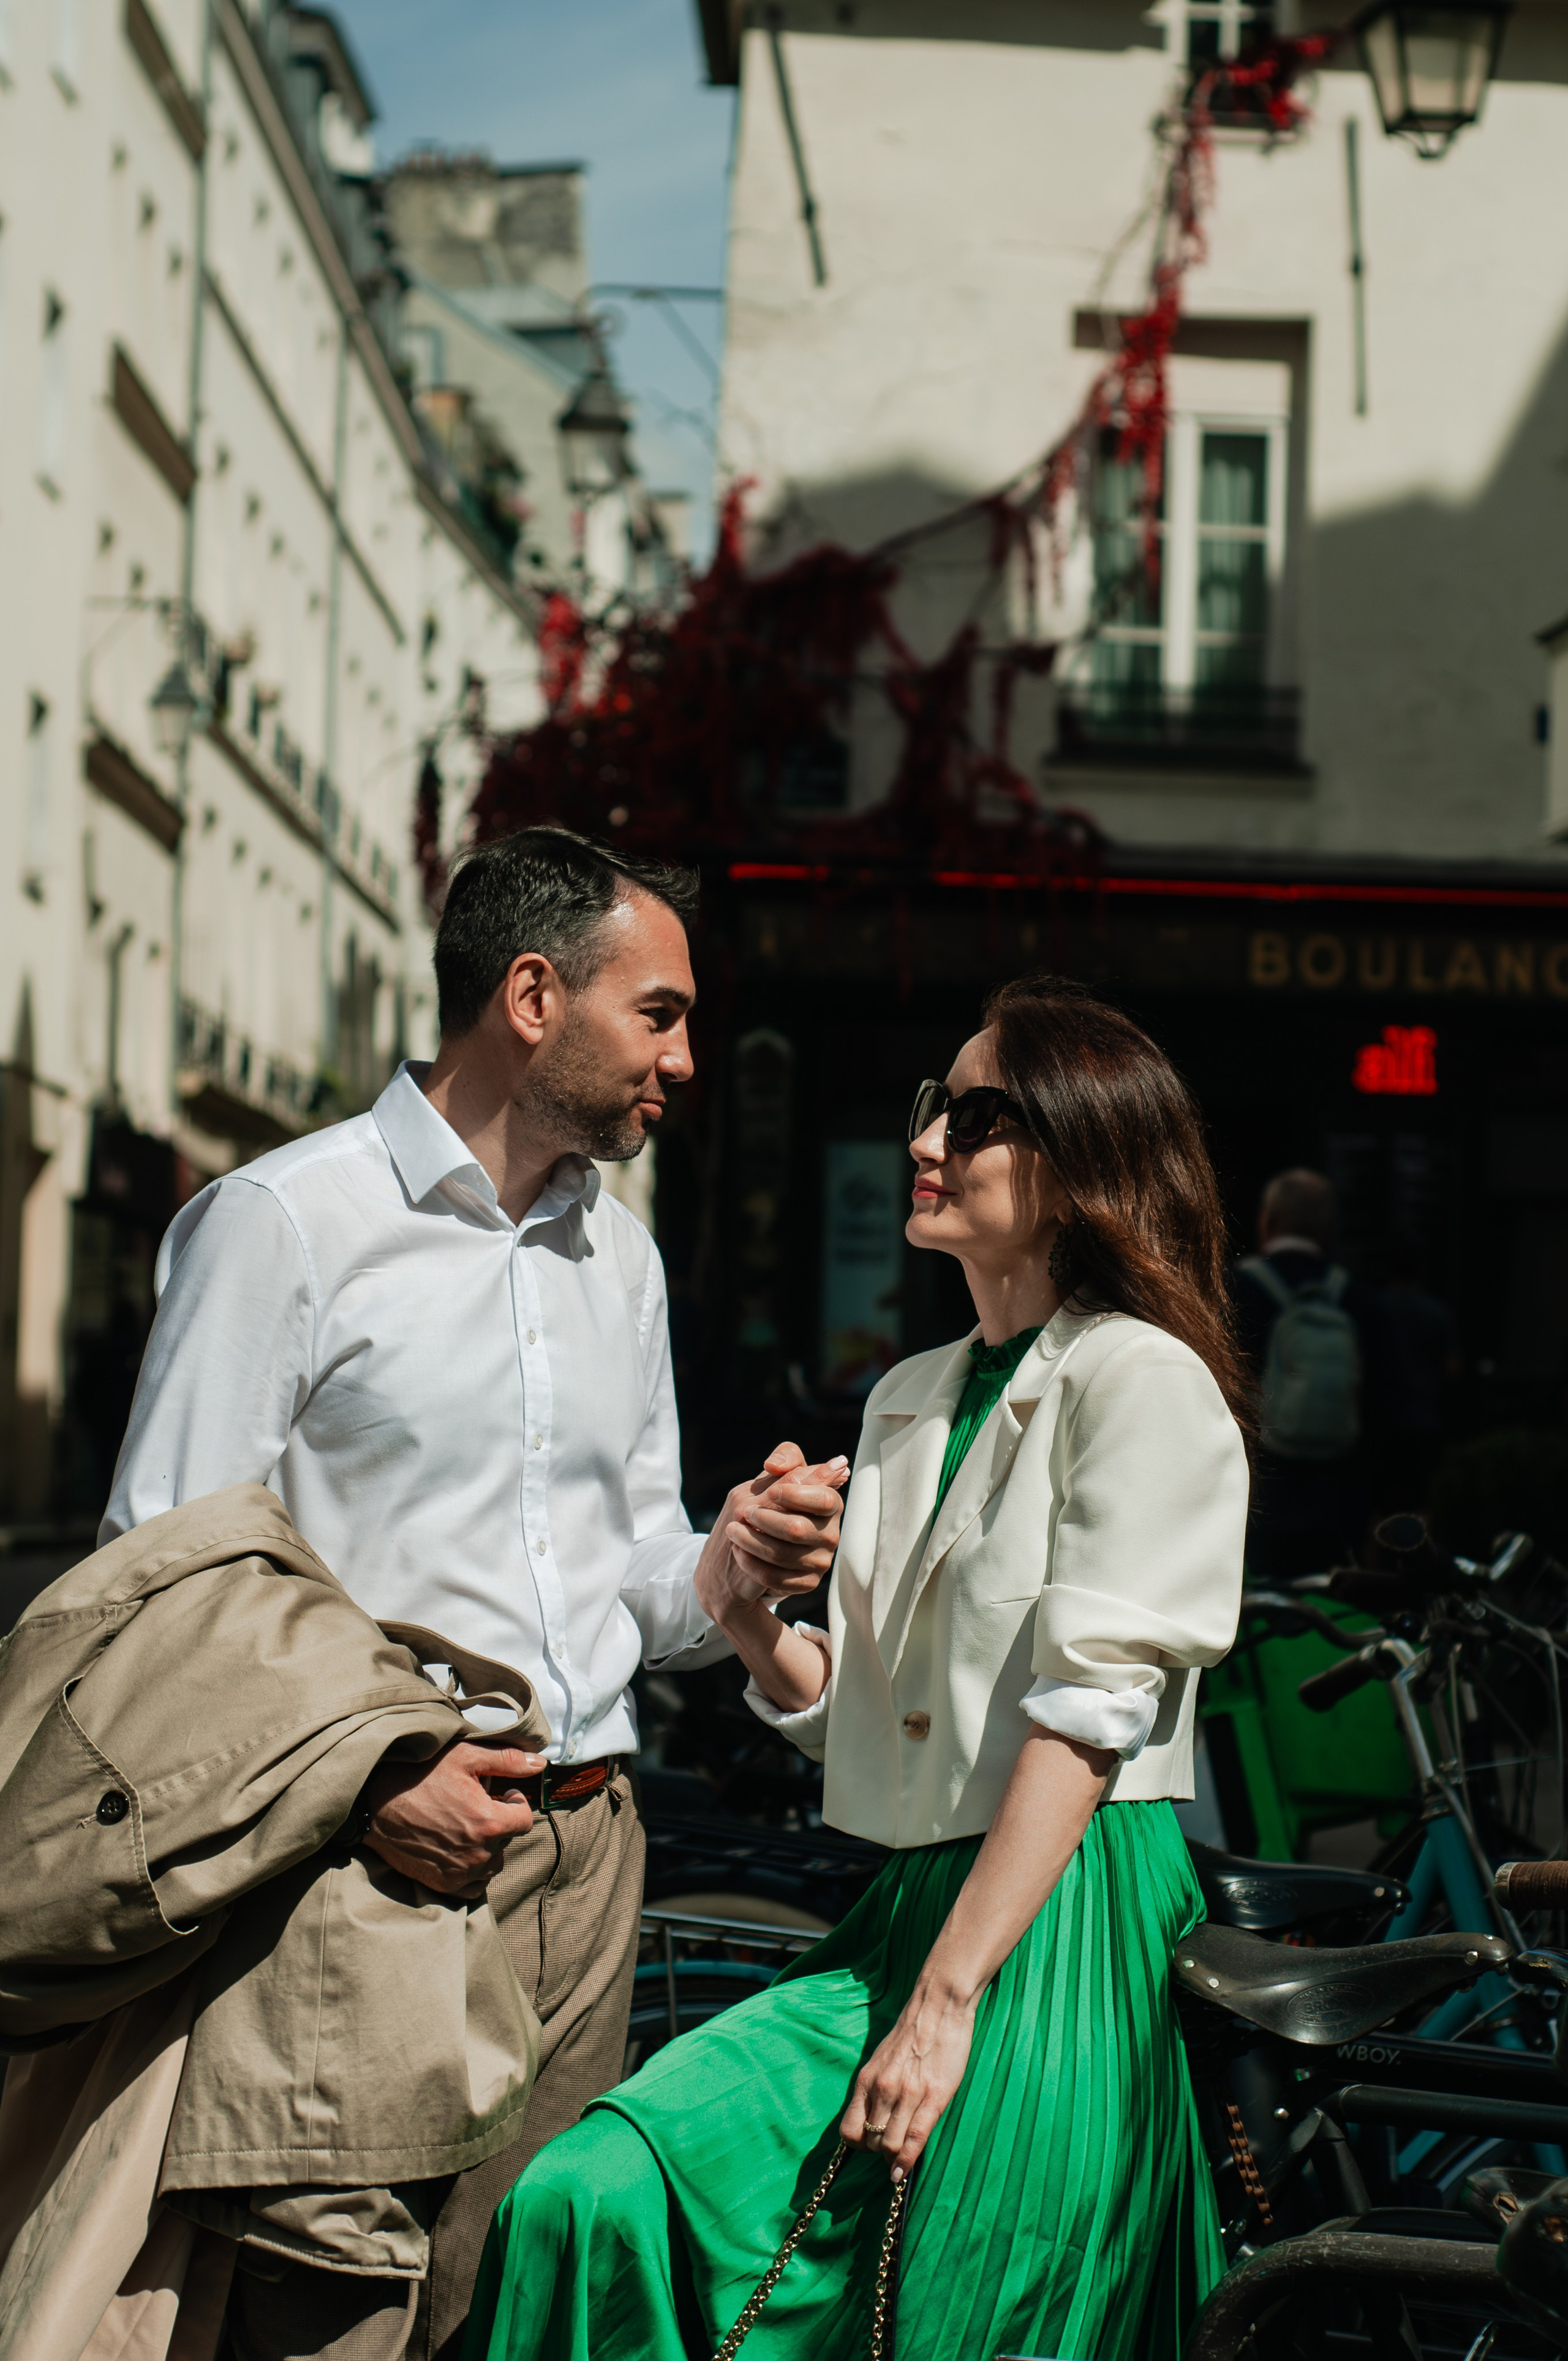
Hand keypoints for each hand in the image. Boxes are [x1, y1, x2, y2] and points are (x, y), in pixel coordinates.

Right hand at [361, 1738, 544, 1899]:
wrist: (374, 1804)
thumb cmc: (419, 1775)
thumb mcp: (464, 1757)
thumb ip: (507, 1761)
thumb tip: (540, 1764)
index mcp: (490, 1823)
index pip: (526, 1820)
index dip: (516, 1803)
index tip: (502, 1795)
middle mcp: (479, 1854)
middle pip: (507, 1841)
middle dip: (499, 1823)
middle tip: (477, 1806)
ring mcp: (460, 1873)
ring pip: (492, 1864)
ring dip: (487, 1847)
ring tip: (465, 1825)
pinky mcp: (442, 1884)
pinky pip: (473, 1885)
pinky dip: (472, 1870)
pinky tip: (457, 1848)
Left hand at [694, 1441, 847, 1626]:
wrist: (750, 1550)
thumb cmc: (767, 1506)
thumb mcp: (774, 1478)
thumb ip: (785, 1458)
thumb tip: (776, 1463)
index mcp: (830, 1505)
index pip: (825, 1499)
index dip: (795, 1495)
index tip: (771, 1491)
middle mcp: (831, 1534)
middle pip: (798, 1528)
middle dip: (765, 1519)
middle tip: (742, 1512)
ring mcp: (821, 1561)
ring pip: (783, 1554)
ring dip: (751, 1540)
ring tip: (732, 1530)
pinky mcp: (807, 1583)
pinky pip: (775, 1578)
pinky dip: (751, 1563)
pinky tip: (739, 1551)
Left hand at [840, 1979, 975, 2179]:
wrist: (938, 2007)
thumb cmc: (912, 2034)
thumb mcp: (882, 2061)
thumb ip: (876, 2090)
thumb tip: (875, 2119)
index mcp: (866, 2080)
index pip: (849, 2130)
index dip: (858, 2146)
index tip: (870, 2147)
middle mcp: (882, 2089)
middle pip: (870, 2141)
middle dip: (878, 2154)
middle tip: (890, 2153)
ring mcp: (907, 2094)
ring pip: (890, 2145)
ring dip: (893, 2159)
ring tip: (900, 2160)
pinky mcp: (932, 2097)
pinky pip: (915, 2139)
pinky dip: (907, 2161)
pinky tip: (903, 2172)